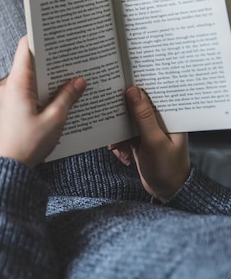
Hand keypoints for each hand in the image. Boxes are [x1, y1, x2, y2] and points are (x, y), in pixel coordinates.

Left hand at [0, 36, 85, 166]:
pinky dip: (43, 91)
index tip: (56, 30)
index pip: (26, 48)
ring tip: (72, 74)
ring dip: (49, 77)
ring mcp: (8, 98)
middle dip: (52, 58)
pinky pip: (28, 93)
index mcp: (18, 84)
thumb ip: (68, 97)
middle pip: (30, 63)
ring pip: (31, 79)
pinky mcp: (10, 110)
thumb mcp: (55, 120)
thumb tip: (79, 81)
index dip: (40, 36)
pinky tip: (60, 97)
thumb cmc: (28, 144)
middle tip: (73, 53)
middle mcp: (9, 87)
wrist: (7, 168)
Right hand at [109, 86, 190, 201]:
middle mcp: (158, 121)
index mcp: (168, 116)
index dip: (134, 90)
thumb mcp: (154, 141)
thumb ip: (143, 116)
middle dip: (119, 118)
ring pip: (124, 123)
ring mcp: (147, 131)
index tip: (117, 87)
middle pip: (133, 108)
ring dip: (117, 136)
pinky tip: (122, 156)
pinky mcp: (138, 141)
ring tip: (118, 149)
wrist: (167, 192)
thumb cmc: (168, 168)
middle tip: (109, 123)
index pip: (151, 95)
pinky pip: (122, 136)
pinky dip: (118, 145)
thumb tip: (132, 91)